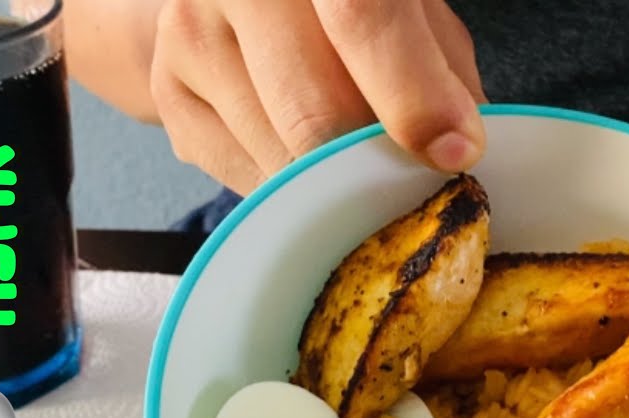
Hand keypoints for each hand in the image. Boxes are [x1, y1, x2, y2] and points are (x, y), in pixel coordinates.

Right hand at [149, 0, 487, 193]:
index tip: (452, 153)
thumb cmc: (345, 7)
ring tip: (354, 165)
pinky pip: (245, 176)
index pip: (362, 15)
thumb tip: (460, 144)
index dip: (411, 94)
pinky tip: (302, 158)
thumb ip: (440, 69)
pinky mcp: (168, 91)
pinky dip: (289, 188)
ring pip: (279, 155)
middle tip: (407, 182)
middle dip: (372, 165)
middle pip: (313, 109)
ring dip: (333, 184)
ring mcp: (191, 32)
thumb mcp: (409, 11)